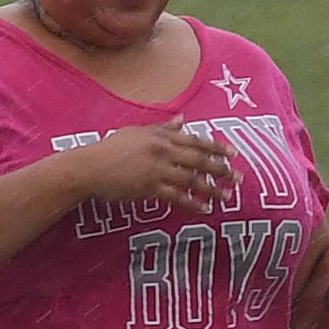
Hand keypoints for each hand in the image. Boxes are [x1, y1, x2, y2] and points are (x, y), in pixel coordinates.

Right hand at [68, 121, 238, 212]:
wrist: (90, 167)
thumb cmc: (111, 148)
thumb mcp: (137, 132)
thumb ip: (163, 127)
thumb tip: (183, 119)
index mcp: (161, 137)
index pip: (196, 141)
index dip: (217, 148)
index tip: (233, 154)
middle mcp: (163, 152)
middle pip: (199, 160)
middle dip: (222, 170)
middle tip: (239, 178)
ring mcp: (157, 170)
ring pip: (192, 180)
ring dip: (212, 189)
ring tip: (227, 197)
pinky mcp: (150, 188)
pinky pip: (177, 197)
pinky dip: (193, 203)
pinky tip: (204, 209)